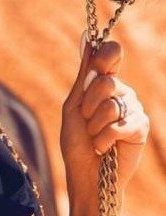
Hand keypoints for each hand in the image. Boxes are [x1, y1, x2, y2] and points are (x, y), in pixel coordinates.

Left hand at [61, 34, 149, 197]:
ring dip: (94, 125)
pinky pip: (119, 124)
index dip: (105, 54)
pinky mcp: (141, 127)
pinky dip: (103, 139)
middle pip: (106, 81)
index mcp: (104, 81)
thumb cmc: (76, 140)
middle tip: (86, 120)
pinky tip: (104, 148)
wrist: (85, 173)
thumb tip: (88, 42)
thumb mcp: (74, 105)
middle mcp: (122, 91)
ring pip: (111, 104)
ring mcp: (134, 108)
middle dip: (88, 105)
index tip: (96, 66)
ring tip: (95, 136)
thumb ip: (83, 76)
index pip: (112, 53)